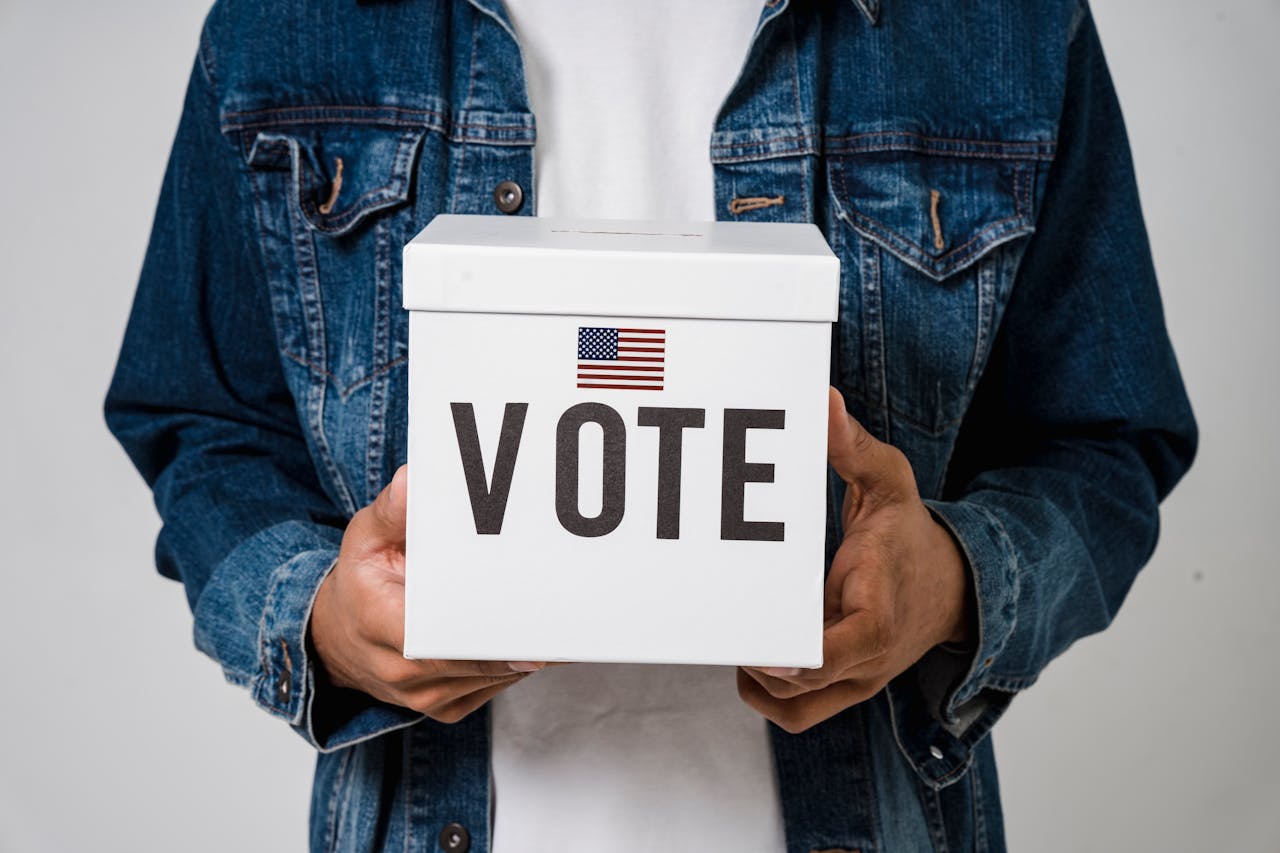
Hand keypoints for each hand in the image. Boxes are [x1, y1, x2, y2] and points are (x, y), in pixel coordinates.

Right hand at [308, 465, 545, 722]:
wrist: (338, 639)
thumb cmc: (360, 584)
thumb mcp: (365, 539)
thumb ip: (392, 511)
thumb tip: (412, 482)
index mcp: (382, 627)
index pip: (444, 640)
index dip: (491, 639)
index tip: (531, 625)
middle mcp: (405, 674)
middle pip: (481, 662)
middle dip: (523, 637)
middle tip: (568, 612)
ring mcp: (429, 698)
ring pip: (497, 676)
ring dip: (529, 649)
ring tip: (562, 617)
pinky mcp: (450, 707)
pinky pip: (497, 686)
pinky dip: (519, 662)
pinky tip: (538, 634)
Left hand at [737, 387, 970, 732]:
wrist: (952, 586)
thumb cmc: (910, 536)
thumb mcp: (891, 482)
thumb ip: (853, 447)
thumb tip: (823, 401)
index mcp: (881, 611)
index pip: (849, 646)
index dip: (801, 655)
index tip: (762, 644)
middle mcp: (868, 657)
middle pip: (807, 687)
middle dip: (758, 663)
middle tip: (723, 622)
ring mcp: (855, 679)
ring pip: (795, 710)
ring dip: (757, 683)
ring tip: (734, 635)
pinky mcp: (842, 687)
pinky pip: (796, 712)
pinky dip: (766, 692)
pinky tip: (749, 651)